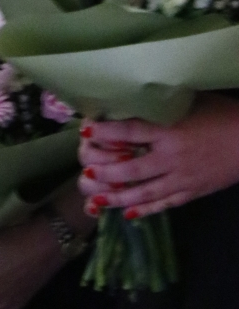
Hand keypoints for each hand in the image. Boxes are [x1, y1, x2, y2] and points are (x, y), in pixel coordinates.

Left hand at [78, 95, 238, 218]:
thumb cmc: (222, 114)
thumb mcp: (192, 101)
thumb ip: (165, 103)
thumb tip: (137, 94)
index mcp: (170, 131)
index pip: (130, 131)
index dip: (106, 131)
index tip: (86, 129)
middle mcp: (172, 157)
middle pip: (132, 169)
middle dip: (107, 172)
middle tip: (87, 171)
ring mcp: (182, 179)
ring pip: (145, 193)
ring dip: (119, 198)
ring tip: (97, 199)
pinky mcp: (193, 192)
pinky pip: (165, 204)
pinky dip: (147, 210)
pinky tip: (130, 215)